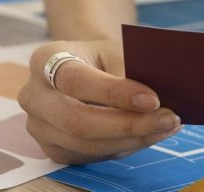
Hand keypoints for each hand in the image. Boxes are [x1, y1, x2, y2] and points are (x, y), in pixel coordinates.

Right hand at [18, 40, 181, 163]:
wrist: (83, 66)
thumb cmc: (102, 55)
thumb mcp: (115, 49)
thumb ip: (131, 69)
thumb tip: (160, 98)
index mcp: (45, 59)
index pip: (76, 81)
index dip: (115, 93)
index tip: (153, 99)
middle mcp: (33, 95)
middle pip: (78, 121)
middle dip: (129, 124)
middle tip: (169, 118)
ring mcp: (38, 126)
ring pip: (86, 144)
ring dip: (133, 139)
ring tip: (168, 126)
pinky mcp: (53, 148)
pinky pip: (90, 155)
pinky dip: (125, 147)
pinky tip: (151, 135)